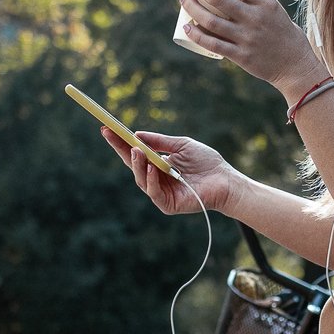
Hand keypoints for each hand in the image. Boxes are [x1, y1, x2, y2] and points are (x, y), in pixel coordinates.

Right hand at [100, 127, 244, 214]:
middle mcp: (156, 179)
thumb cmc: (207, 162)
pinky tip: (152, 168)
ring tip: (136, 151)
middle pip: (133, 166)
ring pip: (141, 180)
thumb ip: (160, 142)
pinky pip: (154, 192)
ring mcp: (161, 193)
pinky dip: (151, 180)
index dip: (120, 142)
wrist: (226, 180)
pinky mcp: (168, 204)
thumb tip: (136, 134)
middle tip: (112, 135)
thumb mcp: (181, 145)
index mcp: (158, 165)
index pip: (135, 153)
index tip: (107, 128)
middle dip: (122, 150)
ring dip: (137, 164)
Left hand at [179, 0, 326, 94]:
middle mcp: (255, 18)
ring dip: (192, 7)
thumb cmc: (283, 32)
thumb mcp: (274, 9)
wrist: (295, 66)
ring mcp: (246, 38)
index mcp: (265, 2)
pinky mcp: (240, 55)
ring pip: (211, 20)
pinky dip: (197, 34)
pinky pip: (212, 44)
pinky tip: (186, 26)